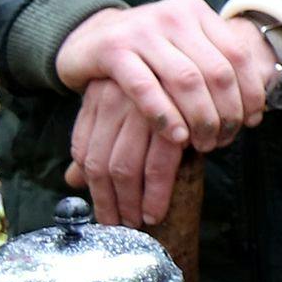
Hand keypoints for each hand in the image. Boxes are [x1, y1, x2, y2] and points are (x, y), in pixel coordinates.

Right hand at [53, 0, 275, 163]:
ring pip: (186, 80)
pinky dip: (165, 116)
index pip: (238, 55)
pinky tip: (177, 137)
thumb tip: (263, 95)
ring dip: (201, 119)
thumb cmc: (148, 52)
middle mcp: (173, 16)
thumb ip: (217, 61)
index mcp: (196, 12)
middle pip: (216, 71)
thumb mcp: (184, 46)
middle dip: (227, 112)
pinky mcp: (114, 50)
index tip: (252, 121)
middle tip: (225, 139)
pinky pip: (145, 88)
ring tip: (204, 144)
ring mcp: (142, 31)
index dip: (250, 92)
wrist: (88, 37)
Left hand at [65, 84, 185, 229]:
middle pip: (100, 163)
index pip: (83, 149)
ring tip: (138, 222)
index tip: (103, 210)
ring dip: (130, 203)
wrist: (210, 56)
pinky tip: (156, 211)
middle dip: (108, 201)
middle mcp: (113, 97)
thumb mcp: (126, 107)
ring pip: (124, 168)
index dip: (92, 186)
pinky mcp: (173, 117)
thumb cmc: (167, 89)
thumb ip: (99, 140)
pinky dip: (156, 195)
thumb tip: (71, 180)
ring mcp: (140, 107)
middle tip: (117, 225)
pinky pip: (157, 166)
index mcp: (98, 95)